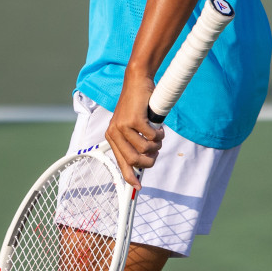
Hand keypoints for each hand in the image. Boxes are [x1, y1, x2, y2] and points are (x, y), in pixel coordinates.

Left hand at [105, 75, 162, 189]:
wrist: (137, 83)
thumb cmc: (137, 106)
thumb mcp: (132, 127)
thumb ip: (134, 144)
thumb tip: (143, 164)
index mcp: (112, 137)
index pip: (121, 163)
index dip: (130, 177)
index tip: (138, 187)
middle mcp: (114, 132)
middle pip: (134, 160)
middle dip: (149, 160)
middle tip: (156, 149)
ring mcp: (122, 126)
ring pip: (145, 149)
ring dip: (156, 145)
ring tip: (157, 134)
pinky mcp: (134, 119)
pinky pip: (151, 137)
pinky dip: (159, 134)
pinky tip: (159, 126)